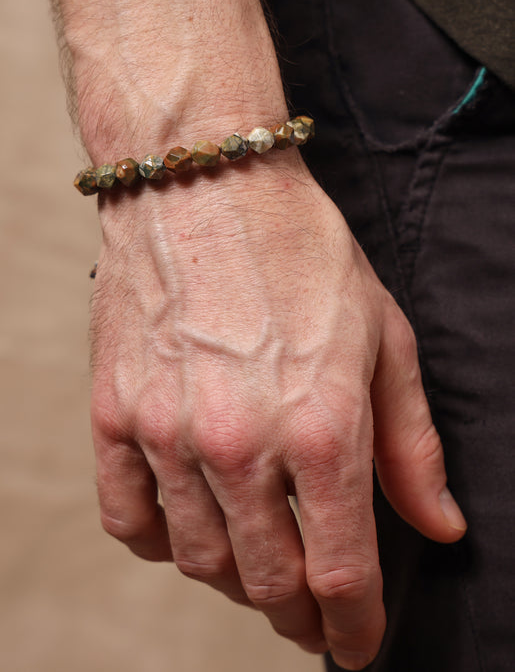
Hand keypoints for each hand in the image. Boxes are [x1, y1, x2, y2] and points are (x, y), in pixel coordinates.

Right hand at [90, 150, 466, 669]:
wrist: (208, 186)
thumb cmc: (302, 253)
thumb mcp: (385, 340)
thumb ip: (412, 446)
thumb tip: (440, 525)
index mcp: (321, 427)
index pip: (341, 570)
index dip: (353, 624)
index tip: (356, 643)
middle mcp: (240, 443)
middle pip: (267, 580)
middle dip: (298, 614)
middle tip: (310, 613)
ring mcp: (167, 431)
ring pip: (200, 559)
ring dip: (237, 583)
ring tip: (258, 569)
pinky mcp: (115, 413)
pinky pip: (129, 517)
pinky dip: (161, 542)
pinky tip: (188, 528)